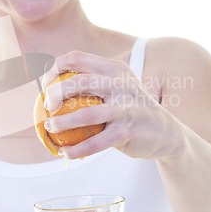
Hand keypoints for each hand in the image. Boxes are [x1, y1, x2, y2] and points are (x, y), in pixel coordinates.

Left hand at [42, 50, 171, 158]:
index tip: (43, 83)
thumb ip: (93, 83)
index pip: (77, 58)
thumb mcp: (118, 88)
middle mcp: (121, 84)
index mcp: (114, 69)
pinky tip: (66, 153)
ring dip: (62, 123)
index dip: (54, 68)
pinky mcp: (129, 130)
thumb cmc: (131, 109)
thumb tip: (49, 88)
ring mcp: (126, 107)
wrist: (167, 133)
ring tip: (49, 127)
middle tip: (45, 105)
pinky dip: (78, 149)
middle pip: (79, 81)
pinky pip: (96, 142)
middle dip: (55, 92)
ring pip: (86, 113)